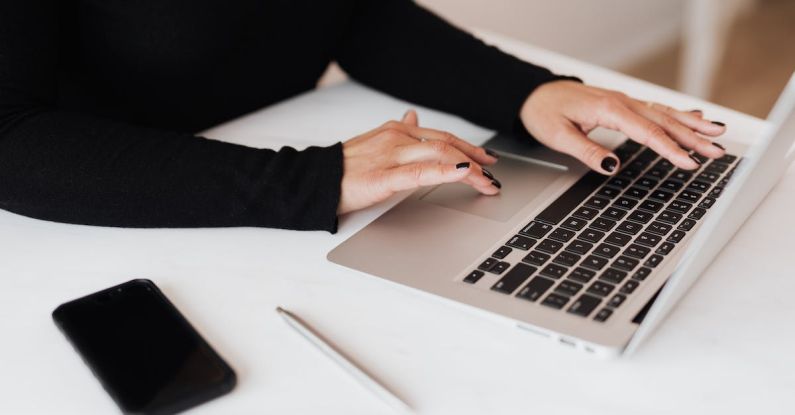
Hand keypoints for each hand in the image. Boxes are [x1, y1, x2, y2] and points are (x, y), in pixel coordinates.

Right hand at [337, 110, 499, 214]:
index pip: (441, 137)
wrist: (316, 180)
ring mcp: (391, 155)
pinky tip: (464, 174)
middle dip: (476, 159)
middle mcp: (397, 137)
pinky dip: (446, 172)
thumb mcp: (374, 142)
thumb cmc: (344, 167)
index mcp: (396, 130)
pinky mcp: (384, 176)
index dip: (468, 147)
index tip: (486, 158)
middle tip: (495, 173)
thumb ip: (398, 131)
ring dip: (470, 170)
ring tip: (488, 182)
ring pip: (440, 156)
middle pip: (447, 145)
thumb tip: (413, 116)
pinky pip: (420, 173)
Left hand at [520, 80, 726, 173]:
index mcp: (608, 109)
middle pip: (663, 121)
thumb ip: (586, 151)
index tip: (689, 162)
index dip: (670, 149)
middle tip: (718, 150)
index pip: (646, 132)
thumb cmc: (544, 113)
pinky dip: (678, 113)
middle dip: (693, 137)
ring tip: (718, 134)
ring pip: (664, 113)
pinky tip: (695, 117)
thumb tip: (611, 167)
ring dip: (692, 125)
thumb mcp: (558, 136)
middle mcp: (621, 102)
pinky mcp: (622, 105)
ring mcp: (624, 101)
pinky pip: (655, 109)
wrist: (534, 94)